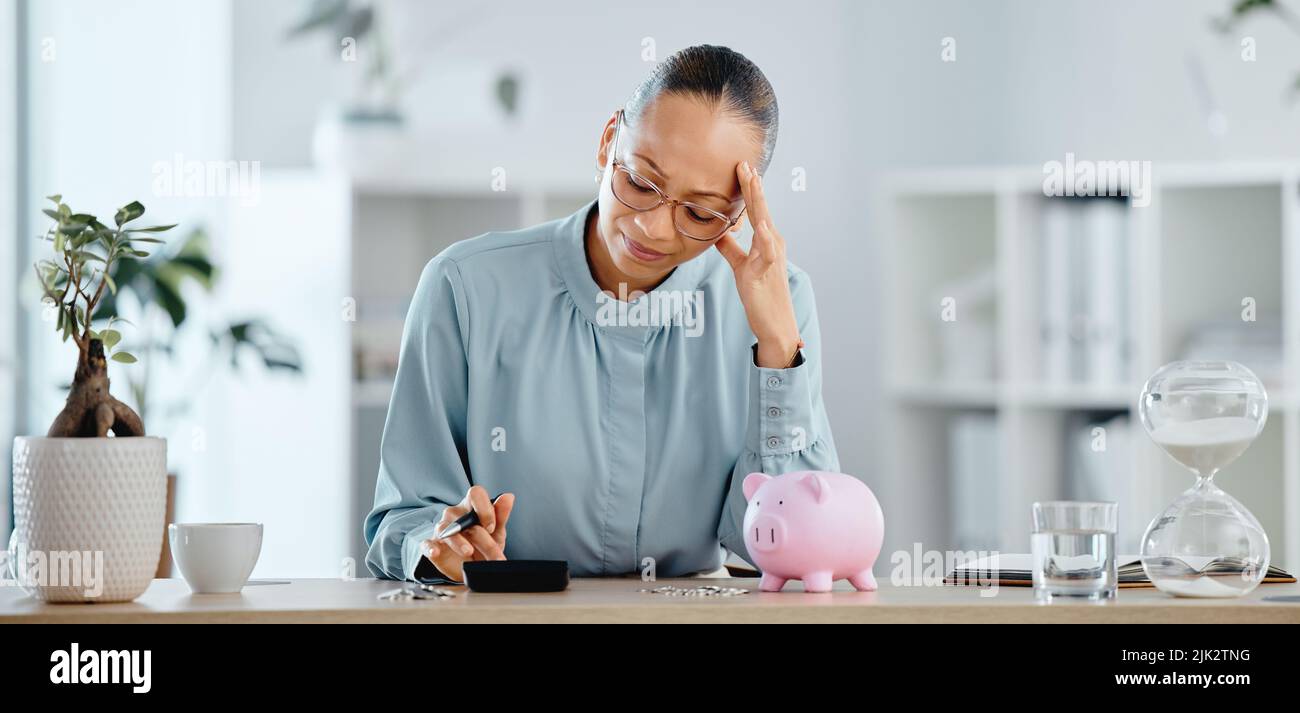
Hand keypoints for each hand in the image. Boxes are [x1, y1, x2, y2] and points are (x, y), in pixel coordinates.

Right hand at [420, 485, 514, 582]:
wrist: (473, 567)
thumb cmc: (484, 544)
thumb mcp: (497, 531)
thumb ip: (501, 514)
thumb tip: (509, 496)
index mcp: (471, 506)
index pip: (475, 494)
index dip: (484, 508)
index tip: (492, 526)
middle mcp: (454, 514)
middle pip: (463, 518)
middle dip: (481, 538)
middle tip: (494, 554)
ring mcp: (442, 530)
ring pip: (446, 530)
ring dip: (458, 542)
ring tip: (468, 552)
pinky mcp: (433, 546)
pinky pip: (427, 544)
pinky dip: (430, 548)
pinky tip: (435, 552)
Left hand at [714, 161, 801, 367]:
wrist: (776, 324)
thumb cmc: (761, 295)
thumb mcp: (742, 266)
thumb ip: (731, 248)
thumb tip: (718, 233)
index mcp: (766, 241)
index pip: (755, 209)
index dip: (748, 188)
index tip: (740, 167)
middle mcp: (773, 244)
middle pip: (761, 209)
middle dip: (752, 186)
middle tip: (744, 162)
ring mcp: (772, 257)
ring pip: (765, 223)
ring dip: (759, 201)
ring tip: (752, 180)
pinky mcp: (767, 272)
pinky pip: (767, 252)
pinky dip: (764, 238)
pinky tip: (761, 225)